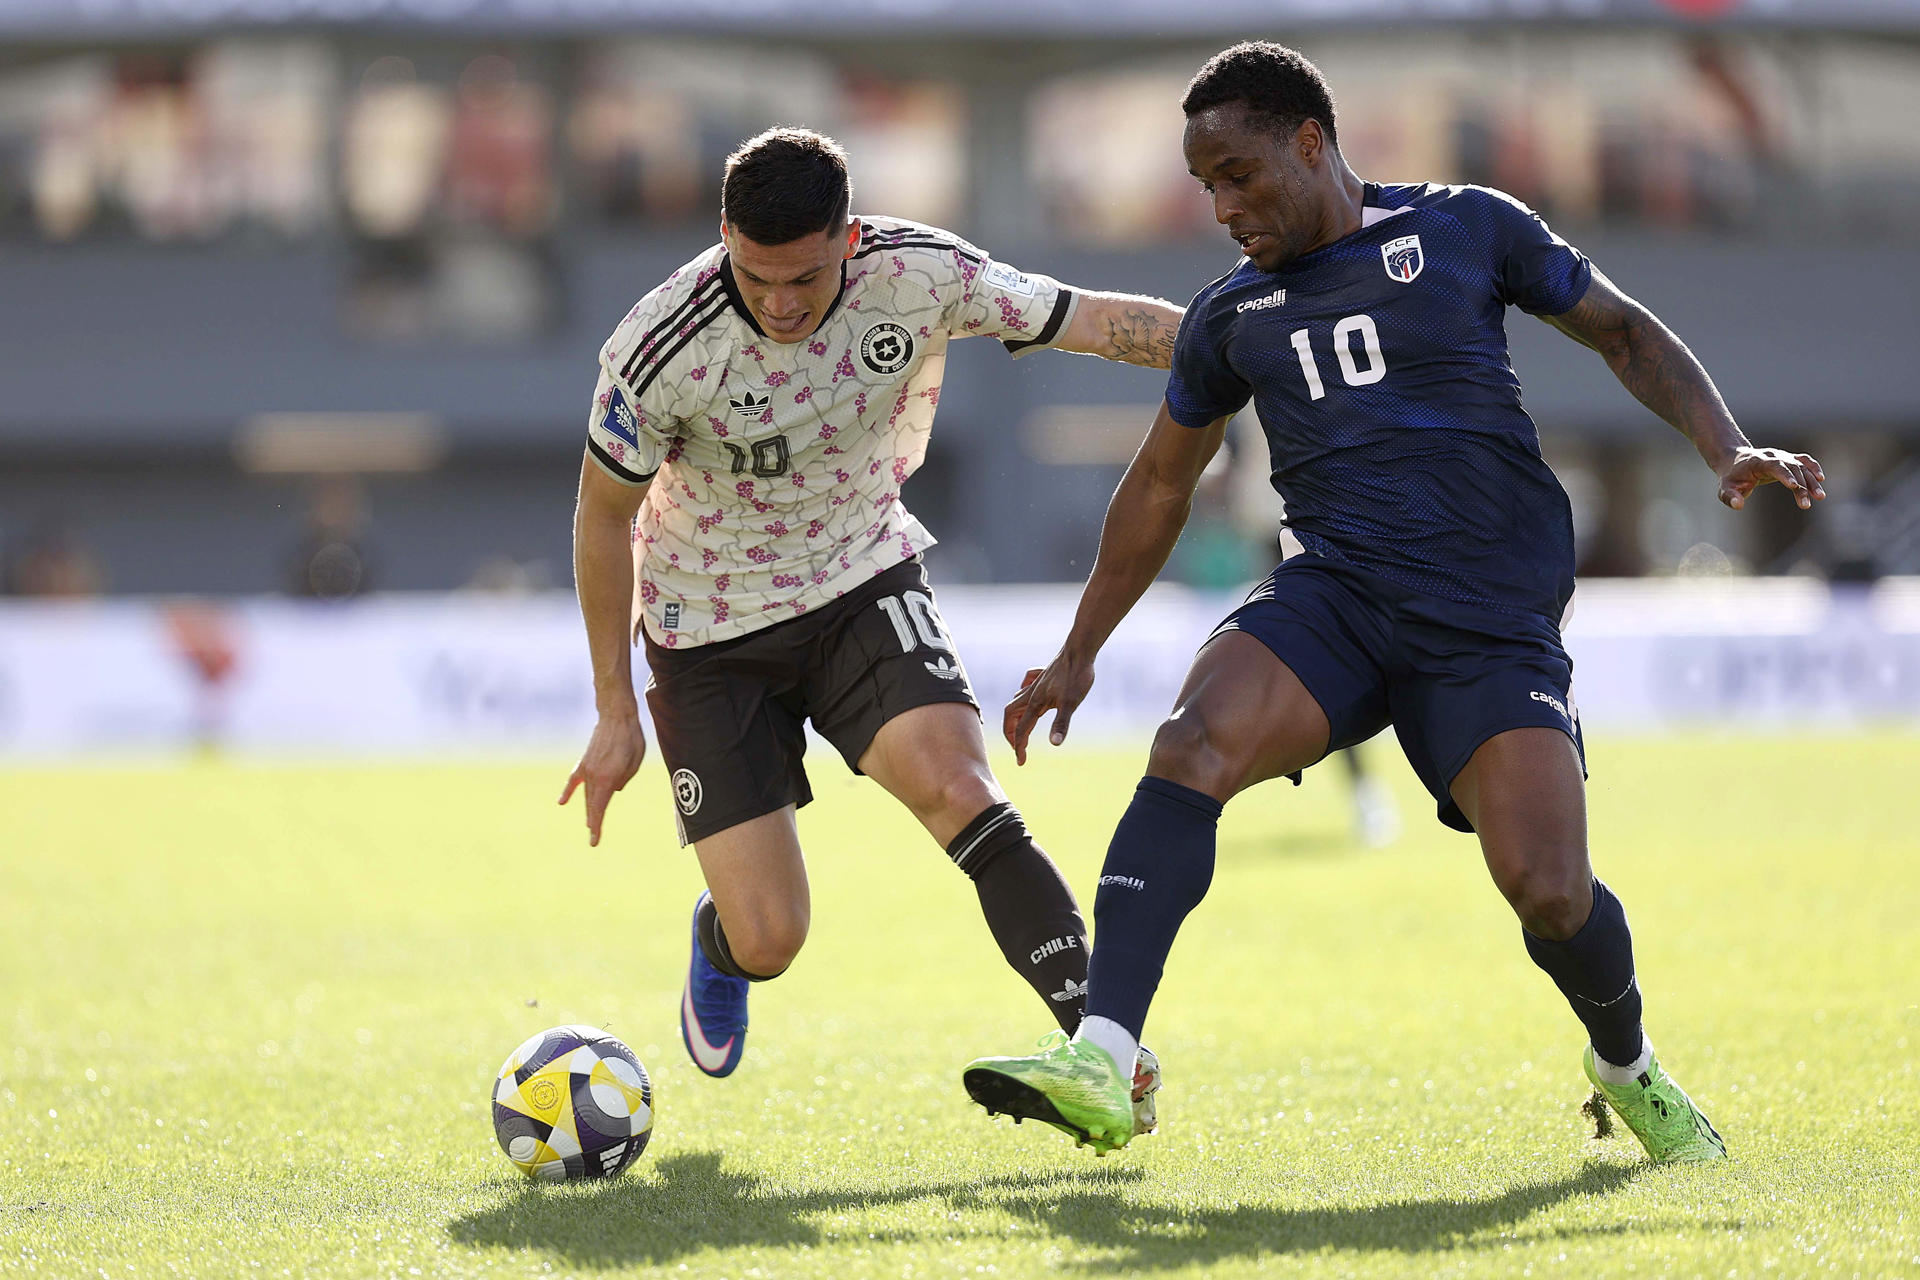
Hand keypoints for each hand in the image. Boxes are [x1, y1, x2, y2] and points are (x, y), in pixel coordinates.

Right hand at [558, 710, 647, 846]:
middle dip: (594, 822)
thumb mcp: (635, 764)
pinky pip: (574, 780)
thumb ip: (623, 780)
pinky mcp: (584, 762)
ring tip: (589, 824)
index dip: (597, 826)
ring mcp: (587, 770)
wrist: (617, 717)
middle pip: (592, 805)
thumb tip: (614, 789)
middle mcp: (594, 777)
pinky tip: (562, 802)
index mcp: (608, 780)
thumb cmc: (631, 740)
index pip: (600, 809)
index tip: (593, 841)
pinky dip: (568, 791)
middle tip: (593, 838)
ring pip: (586, 794)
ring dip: (588, 809)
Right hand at [1003, 651, 1095, 765]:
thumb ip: (1061, 724)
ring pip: (1017, 701)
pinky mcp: (1044, 676)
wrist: (1080, 650)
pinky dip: (1023, 693)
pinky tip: (1029, 694)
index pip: (1021, 730)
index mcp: (1035, 703)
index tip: (1021, 762)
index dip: (1020, 748)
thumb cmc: (1077, 676)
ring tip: (1021, 727)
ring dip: (1015, 716)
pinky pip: (1026, 685)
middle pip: (1011, 715)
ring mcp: (1037, 683)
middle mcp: (1031, 693)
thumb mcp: (1071, 703)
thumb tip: (1055, 744)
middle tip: (1017, 747)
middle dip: (1011, 733)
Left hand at [1717, 446, 1825, 510]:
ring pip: (1800, 467)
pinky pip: (1804, 461)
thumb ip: (1729, 497)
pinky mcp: (1788, 459)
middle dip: (1800, 486)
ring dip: (1811, 481)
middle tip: (1806, 504)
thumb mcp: (1725, 489)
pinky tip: (1821, 479)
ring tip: (1819, 497)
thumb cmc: (1731, 478)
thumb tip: (1738, 505)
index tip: (1794, 486)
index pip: (1774, 465)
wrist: (1734, 461)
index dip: (1784, 475)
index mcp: (1757, 461)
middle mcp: (1772, 456)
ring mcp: (1782, 456)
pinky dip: (1813, 468)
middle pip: (1790, 468)